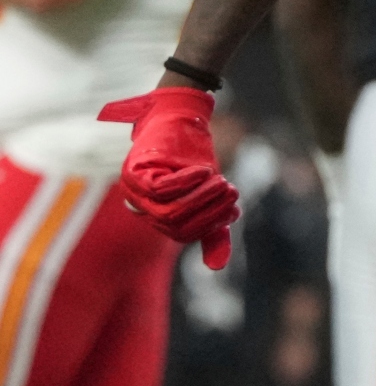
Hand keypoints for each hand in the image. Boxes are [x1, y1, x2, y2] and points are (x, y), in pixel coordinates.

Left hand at [98, 87, 237, 268]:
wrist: (181, 117)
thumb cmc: (192, 156)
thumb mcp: (206, 194)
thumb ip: (211, 228)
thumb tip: (217, 268)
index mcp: (154, 215)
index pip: (182, 234)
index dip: (210, 223)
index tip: (233, 208)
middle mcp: (139, 205)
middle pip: (176, 225)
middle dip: (210, 211)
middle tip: (232, 192)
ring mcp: (133, 189)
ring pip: (169, 212)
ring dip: (202, 198)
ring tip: (224, 182)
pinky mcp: (134, 171)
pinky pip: (160, 190)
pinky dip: (186, 183)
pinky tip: (204, 171)